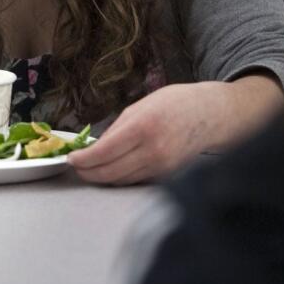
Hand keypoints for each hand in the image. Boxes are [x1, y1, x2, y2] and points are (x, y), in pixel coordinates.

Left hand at [68, 74, 283, 184]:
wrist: (211, 115)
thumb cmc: (175, 103)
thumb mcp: (140, 105)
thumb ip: (118, 128)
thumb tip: (96, 148)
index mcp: (143, 127)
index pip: (104, 153)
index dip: (83, 160)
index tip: (71, 159)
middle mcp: (153, 151)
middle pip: (110, 173)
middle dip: (88, 172)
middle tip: (77, 167)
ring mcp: (162, 166)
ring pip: (122, 180)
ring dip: (102, 177)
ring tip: (90, 169)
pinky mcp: (168, 176)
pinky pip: (136, 180)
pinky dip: (121, 177)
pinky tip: (112, 170)